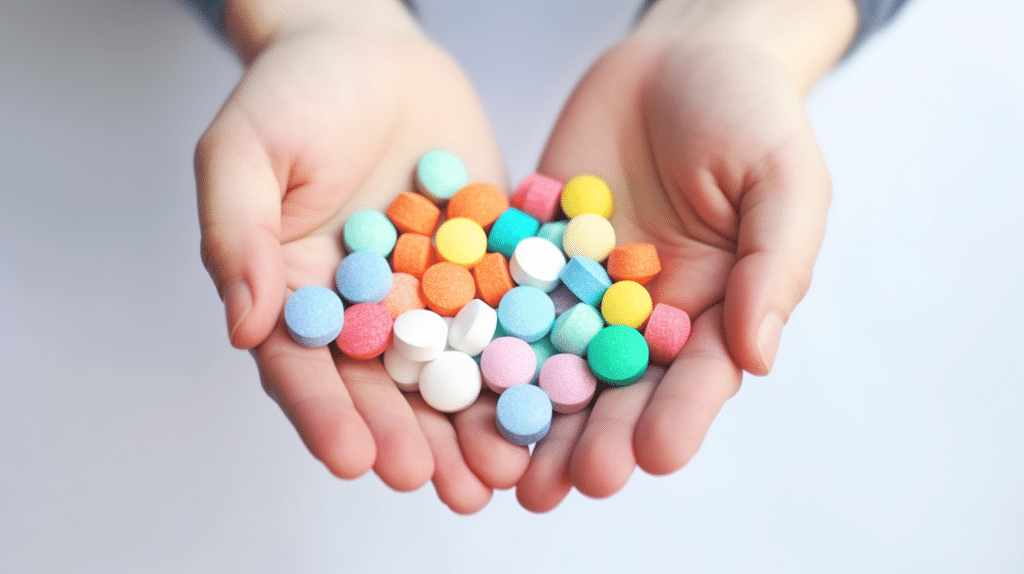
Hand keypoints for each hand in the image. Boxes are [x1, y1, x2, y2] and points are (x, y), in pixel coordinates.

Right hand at [195, 0, 528, 512]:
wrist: (374, 51)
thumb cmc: (296, 92)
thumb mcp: (246, 151)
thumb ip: (238, 235)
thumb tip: (243, 326)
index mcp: (297, 295)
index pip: (305, 369)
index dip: (326, 416)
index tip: (354, 459)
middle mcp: (363, 309)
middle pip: (384, 389)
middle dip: (412, 440)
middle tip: (441, 487)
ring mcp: (427, 293)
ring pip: (450, 371)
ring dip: (473, 426)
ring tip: (500, 475)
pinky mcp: (483, 267)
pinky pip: (507, 317)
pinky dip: (525, 361)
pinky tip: (551, 399)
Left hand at [516, 0, 856, 510]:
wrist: (677, 54)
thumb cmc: (748, 110)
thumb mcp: (782, 177)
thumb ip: (774, 262)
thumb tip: (761, 354)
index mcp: (713, 309)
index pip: (697, 378)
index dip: (677, 418)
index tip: (653, 456)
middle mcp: (642, 314)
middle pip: (617, 389)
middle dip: (594, 438)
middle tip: (566, 484)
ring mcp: (580, 289)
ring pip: (552, 363)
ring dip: (530, 418)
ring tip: (506, 467)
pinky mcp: (530, 256)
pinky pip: (502, 300)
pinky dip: (480, 342)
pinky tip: (454, 381)